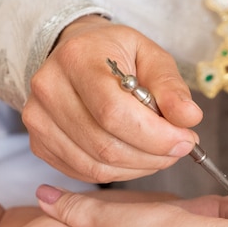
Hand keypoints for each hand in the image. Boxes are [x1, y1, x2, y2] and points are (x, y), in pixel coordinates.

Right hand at [22, 15, 202, 182]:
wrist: (76, 54)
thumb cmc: (116, 55)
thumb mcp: (151, 56)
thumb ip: (171, 87)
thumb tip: (189, 118)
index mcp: (77, 58)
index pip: (114, 113)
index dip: (155, 136)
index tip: (185, 139)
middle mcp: (49, 89)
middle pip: (106, 146)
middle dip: (153, 155)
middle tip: (179, 148)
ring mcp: (38, 119)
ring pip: (96, 166)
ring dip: (139, 168)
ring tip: (161, 153)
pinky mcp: (39, 143)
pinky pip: (84, 173)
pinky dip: (119, 173)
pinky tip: (136, 157)